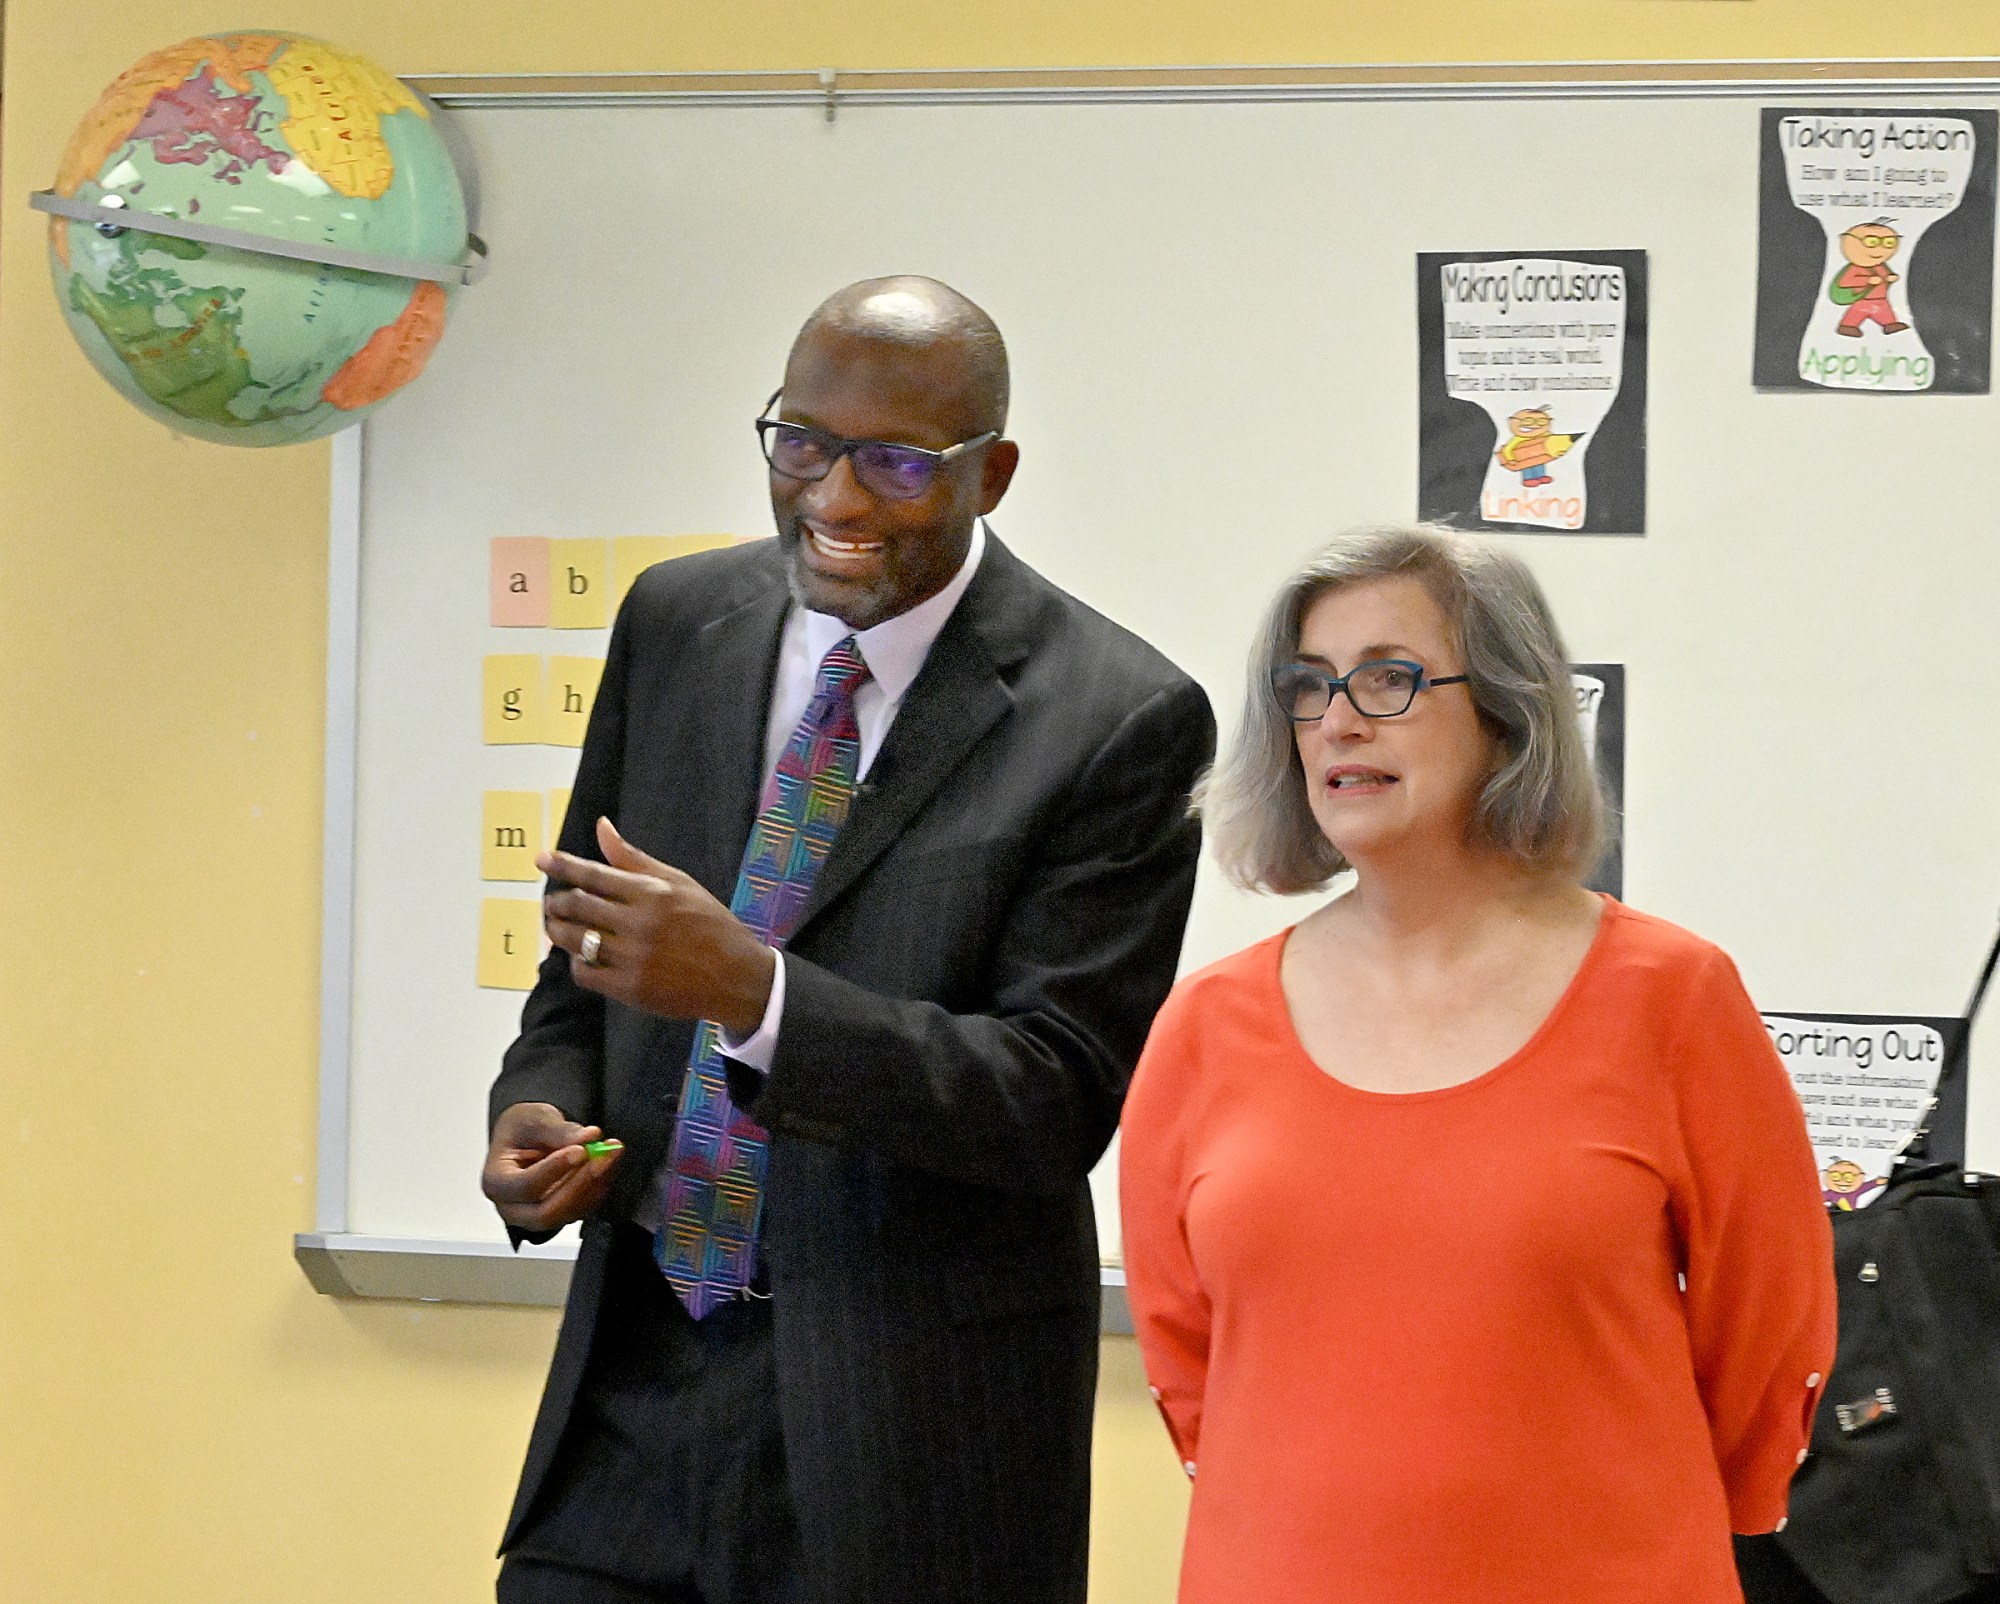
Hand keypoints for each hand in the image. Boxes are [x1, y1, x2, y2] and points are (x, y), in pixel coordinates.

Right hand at [481, 1101, 620, 1232]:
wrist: (527, 1137)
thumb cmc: (521, 1130)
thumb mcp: (534, 1119)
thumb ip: (558, 1130)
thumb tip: (586, 1138)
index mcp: (496, 1182)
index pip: (524, 1187)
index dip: (554, 1171)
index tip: (579, 1151)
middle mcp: (512, 1207)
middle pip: (547, 1211)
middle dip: (580, 1184)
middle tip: (602, 1156)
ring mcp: (535, 1215)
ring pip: (569, 1213)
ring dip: (595, 1183)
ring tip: (610, 1152)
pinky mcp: (559, 1214)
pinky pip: (582, 1209)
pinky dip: (600, 1186)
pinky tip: (608, 1163)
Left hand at [541, 817, 776, 1034]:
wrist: (736, 976)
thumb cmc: (709, 924)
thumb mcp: (679, 883)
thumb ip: (634, 859)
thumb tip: (602, 827)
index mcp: (652, 893)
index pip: (594, 875)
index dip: (563, 865)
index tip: (541, 859)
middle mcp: (639, 923)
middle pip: (577, 906)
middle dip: (555, 903)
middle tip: (550, 903)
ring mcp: (633, 957)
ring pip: (575, 940)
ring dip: (557, 931)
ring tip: (555, 927)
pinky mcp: (630, 988)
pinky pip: (585, 973)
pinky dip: (576, 963)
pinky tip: (580, 957)